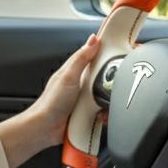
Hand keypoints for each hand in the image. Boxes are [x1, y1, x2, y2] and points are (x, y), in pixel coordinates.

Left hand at [0, 34, 100, 167]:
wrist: (46, 128)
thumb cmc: (51, 103)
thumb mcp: (68, 76)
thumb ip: (81, 58)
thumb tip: (93, 39)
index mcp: (75, 71)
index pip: (94, 56)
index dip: (106, 53)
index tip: (120, 51)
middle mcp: (81, 84)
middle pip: (104, 76)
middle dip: (110, 82)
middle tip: (112, 85)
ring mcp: (85, 99)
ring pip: (106, 95)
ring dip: (107, 101)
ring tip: (102, 104)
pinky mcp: (89, 113)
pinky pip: (103, 110)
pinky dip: (105, 114)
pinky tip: (101, 116)